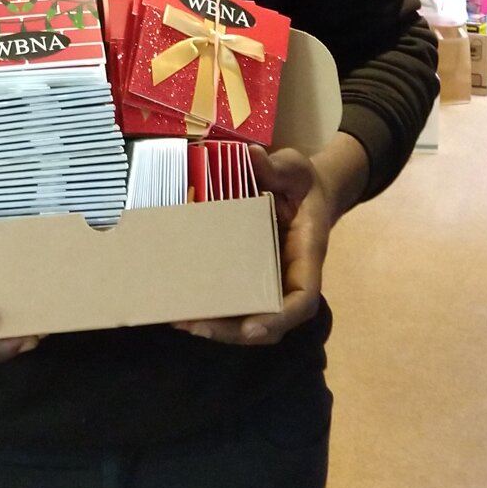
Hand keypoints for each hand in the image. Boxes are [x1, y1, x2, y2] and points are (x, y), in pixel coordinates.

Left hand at [174, 145, 331, 345]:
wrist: (305, 193)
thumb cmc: (302, 183)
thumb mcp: (295, 168)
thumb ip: (277, 166)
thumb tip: (252, 156)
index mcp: (306, 255)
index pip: (303, 299)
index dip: (279, 318)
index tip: (252, 328)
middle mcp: (289, 278)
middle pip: (270, 322)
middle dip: (233, 331)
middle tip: (195, 326)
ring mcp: (270, 282)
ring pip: (250, 320)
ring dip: (217, 328)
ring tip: (180, 321)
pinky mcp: (251, 278)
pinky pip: (236, 304)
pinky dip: (212, 311)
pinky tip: (180, 306)